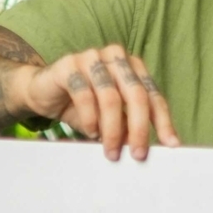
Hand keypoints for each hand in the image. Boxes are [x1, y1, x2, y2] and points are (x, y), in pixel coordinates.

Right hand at [10, 44, 180, 159]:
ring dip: (112, 129)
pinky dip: (90, 118)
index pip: (153, 95)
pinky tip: (91, 132)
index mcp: (132, 67)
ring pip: (111, 97)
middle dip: (139, 129)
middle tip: (137, 154)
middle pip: (136, 95)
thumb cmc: (79, 104)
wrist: (42, 91)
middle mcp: (116, 57)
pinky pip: (84, 94)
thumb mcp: (108, 119)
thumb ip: (127, 127)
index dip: (163, 121)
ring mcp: (92, 57)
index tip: (170, 144)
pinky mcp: (69, 64)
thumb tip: (143, 147)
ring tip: (110, 150)